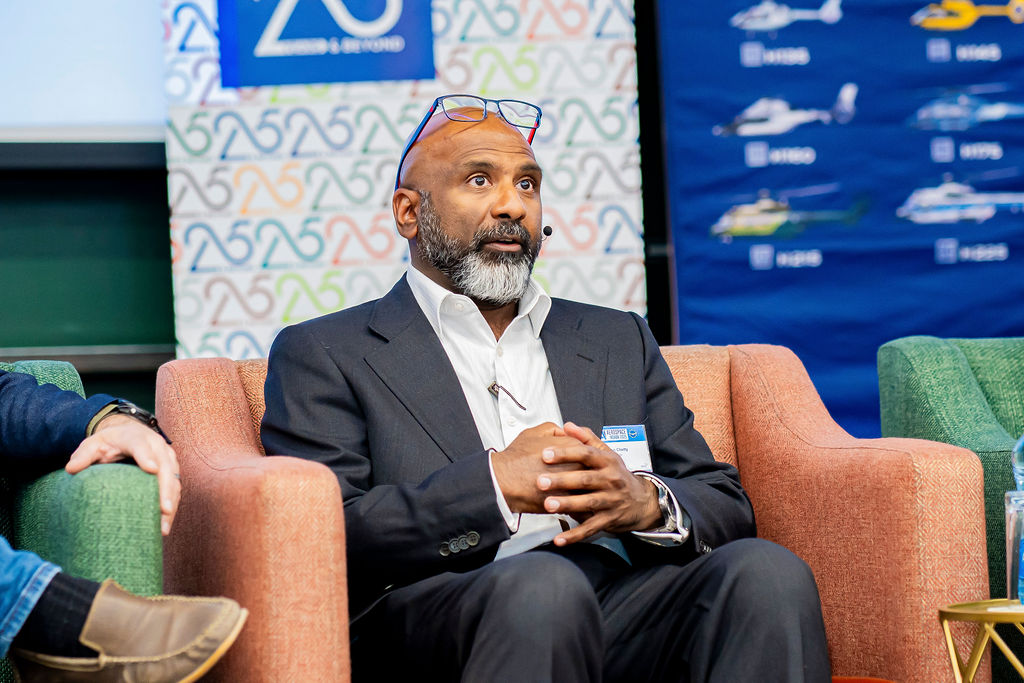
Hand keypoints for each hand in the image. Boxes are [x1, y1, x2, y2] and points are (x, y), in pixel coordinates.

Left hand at [65, 414, 180, 535]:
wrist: (128, 433)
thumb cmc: (108, 443)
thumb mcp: (92, 444)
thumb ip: (83, 455)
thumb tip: (71, 469)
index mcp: (135, 437)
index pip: (141, 445)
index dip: (146, 457)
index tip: (151, 469)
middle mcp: (156, 446)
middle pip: (165, 466)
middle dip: (165, 488)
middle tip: (163, 510)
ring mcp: (167, 458)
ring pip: (174, 481)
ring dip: (171, 503)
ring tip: (163, 527)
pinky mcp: (172, 471)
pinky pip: (175, 489)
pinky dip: (171, 507)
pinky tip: (164, 525)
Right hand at [491, 422, 585, 512]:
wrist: (503, 481)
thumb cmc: (515, 459)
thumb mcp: (533, 433)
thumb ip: (553, 429)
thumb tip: (563, 431)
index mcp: (572, 447)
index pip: (590, 450)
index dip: (588, 456)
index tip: (586, 459)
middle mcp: (576, 465)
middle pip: (594, 471)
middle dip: (592, 475)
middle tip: (590, 478)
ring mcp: (573, 485)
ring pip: (590, 490)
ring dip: (589, 493)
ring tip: (586, 496)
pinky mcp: (566, 502)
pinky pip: (581, 507)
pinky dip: (581, 509)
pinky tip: (578, 508)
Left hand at [538, 421, 661, 545]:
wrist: (641, 501)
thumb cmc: (618, 475)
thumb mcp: (607, 454)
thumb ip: (586, 439)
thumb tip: (567, 425)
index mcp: (608, 461)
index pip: (585, 454)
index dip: (565, 454)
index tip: (545, 454)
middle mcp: (611, 480)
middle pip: (585, 479)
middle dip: (562, 480)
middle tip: (540, 481)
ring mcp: (611, 501)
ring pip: (588, 503)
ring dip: (568, 504)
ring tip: (548, 505)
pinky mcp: (609, 520)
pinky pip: (591, 528)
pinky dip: (575, 535)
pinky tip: (559, 539)